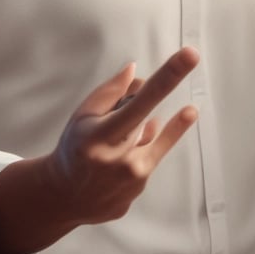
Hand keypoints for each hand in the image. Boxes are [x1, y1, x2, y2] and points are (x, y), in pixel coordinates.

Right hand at [48, 47, 199, 224]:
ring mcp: (133, 178)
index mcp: (100, 135)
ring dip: (136, 134)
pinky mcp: (140, 188)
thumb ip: (111, 92)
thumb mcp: (82, 116)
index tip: (190, 56)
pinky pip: (153, 155)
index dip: (169, 76)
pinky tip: (121, 158)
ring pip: (151, 135)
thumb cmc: (74, 149)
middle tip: (107, 128)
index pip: (143, 99)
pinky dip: (141, 150)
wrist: (64, 197)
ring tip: (109, 148)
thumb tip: (136, 71)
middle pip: (145, 116)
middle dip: (130, 114)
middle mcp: (120, 158)